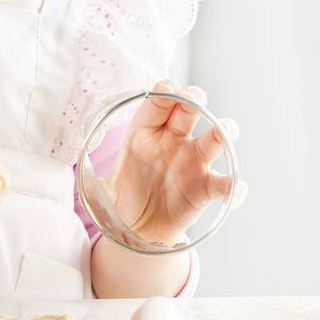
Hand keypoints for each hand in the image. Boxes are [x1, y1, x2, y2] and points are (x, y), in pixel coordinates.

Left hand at [102, 81, 237, 245]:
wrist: (137, 231)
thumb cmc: (121, 200)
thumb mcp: (103, 188)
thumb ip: (95, 182)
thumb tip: (82, 178)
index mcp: (144, 133)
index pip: (156, 106)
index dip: (163, 94)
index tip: (166, 88)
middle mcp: (172, 142)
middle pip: (188, 112)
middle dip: (193, 100)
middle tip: (195, 98)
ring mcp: (192, 164)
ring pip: (214, 140)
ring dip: (223, 132)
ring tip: (226, 132)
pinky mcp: (205, 190)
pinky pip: (224, 185)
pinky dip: (235, 187)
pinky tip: (237, 189)